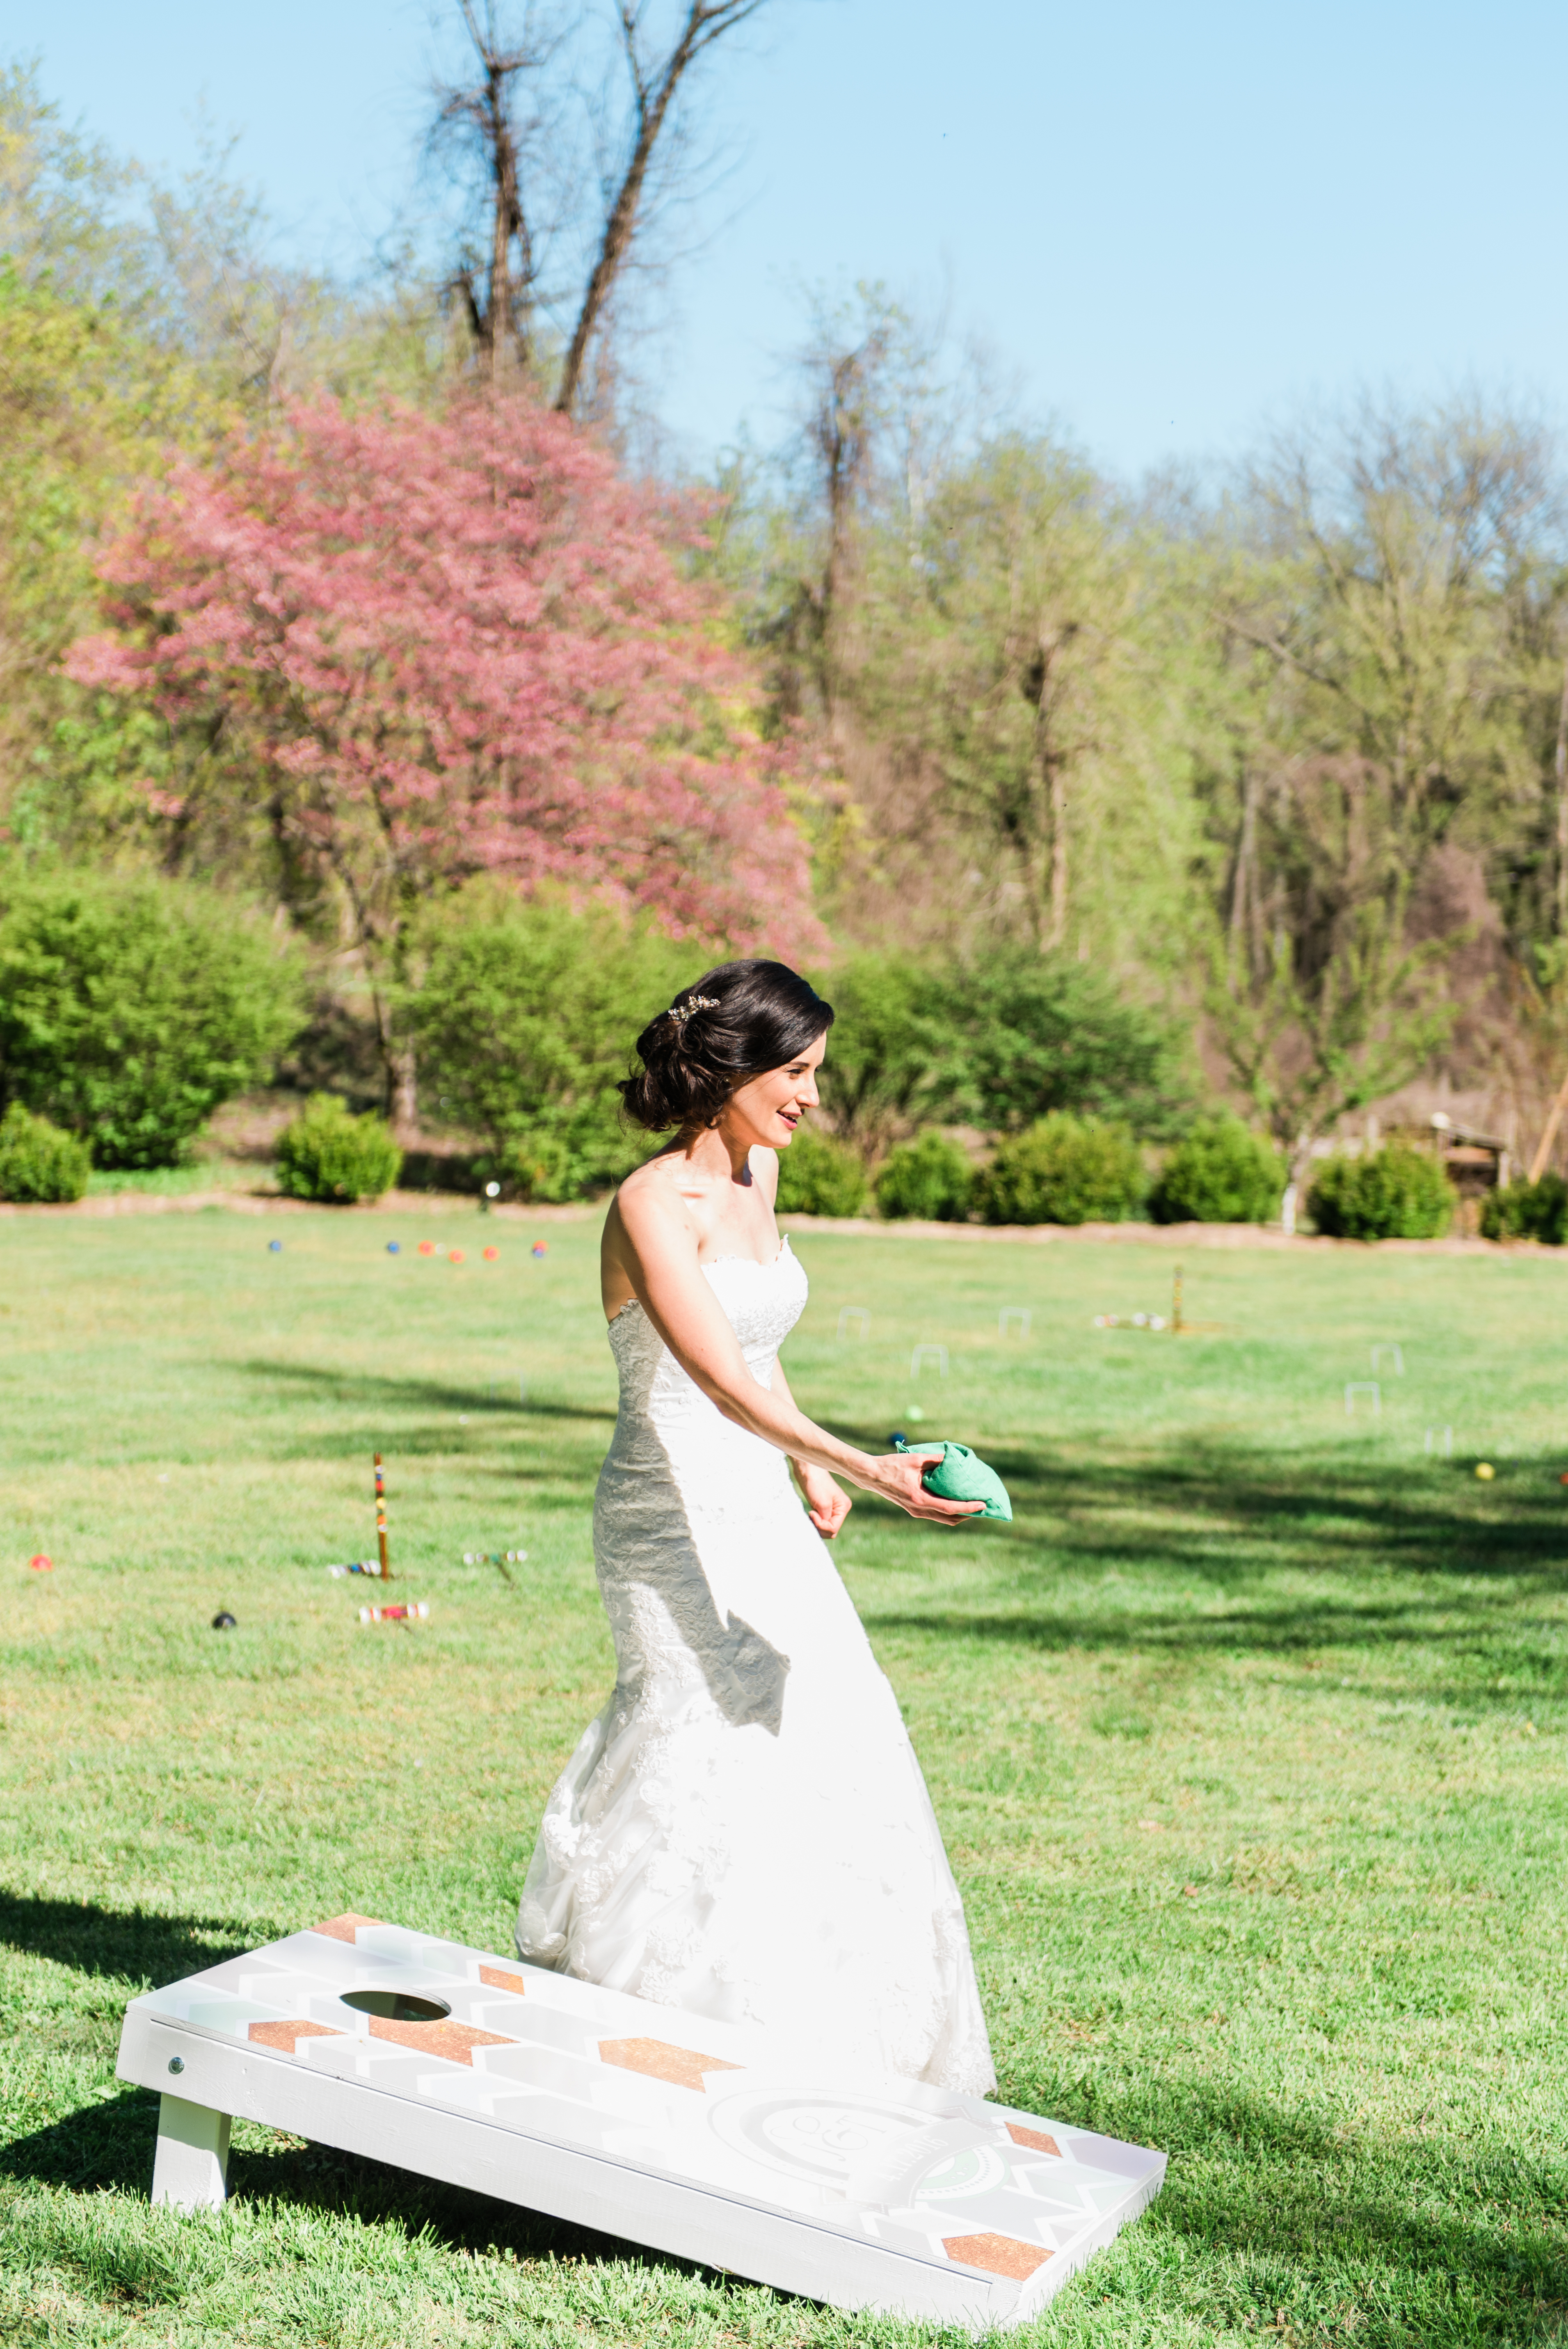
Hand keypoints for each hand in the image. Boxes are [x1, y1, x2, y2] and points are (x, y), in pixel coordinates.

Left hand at [794, 1461, 851, 1539]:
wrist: (807, 1468)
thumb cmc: (815, 1483)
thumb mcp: (822, 1504)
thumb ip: (825, 1520)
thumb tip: (825, 1532)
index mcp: (843, 1508)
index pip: (833, 1528)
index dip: (821, 1525)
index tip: (812, 1513)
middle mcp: (840, 1509)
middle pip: (830, 1530)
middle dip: (819, 1527)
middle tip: (810, 1515)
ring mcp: (832, 1509)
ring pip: (825, 1527)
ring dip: (816, 1525)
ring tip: (809, 1514)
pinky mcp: (823, 1507)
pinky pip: (820, 1521)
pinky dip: (814, 1521)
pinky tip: (809, 1514)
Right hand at [858, 1450, 984, 1527]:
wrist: (872, 1476)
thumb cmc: (892, 1465)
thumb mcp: (915, 1459)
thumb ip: (935, 1459)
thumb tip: (953, 1458)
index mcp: (920, 1499)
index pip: (950, 1508)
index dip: (968, 1508)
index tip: (983, 1504)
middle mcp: (919, 1509)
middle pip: (950, 1519)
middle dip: (969, 1515)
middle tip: (984, 1507)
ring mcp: (916, 1511)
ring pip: (944, 1519)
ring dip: (960, 1514)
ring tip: (974, 1506)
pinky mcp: (914, 1509)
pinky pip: (937, 1514)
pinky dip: (950, 1511)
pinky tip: (957, 1502)